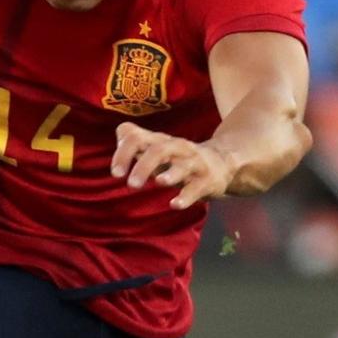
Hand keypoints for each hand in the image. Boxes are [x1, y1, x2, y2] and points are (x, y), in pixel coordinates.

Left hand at [110, 122, 236, 209]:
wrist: (221, 163)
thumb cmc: (178, 158)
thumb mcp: (157, 146)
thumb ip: (136, 139)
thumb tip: (120, 133)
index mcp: (160, 141)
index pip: (137, 137)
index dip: (124, 153)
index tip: (116, 173)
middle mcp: (177, 148)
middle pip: (159, 150)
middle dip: (144, 165)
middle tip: (131, 185)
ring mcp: (194, 164)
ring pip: (182, 166)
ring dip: (171, 174)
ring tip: (159, 182)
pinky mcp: (207, 181)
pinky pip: (197, 188)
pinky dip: (186, 197)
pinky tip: (175, 204)